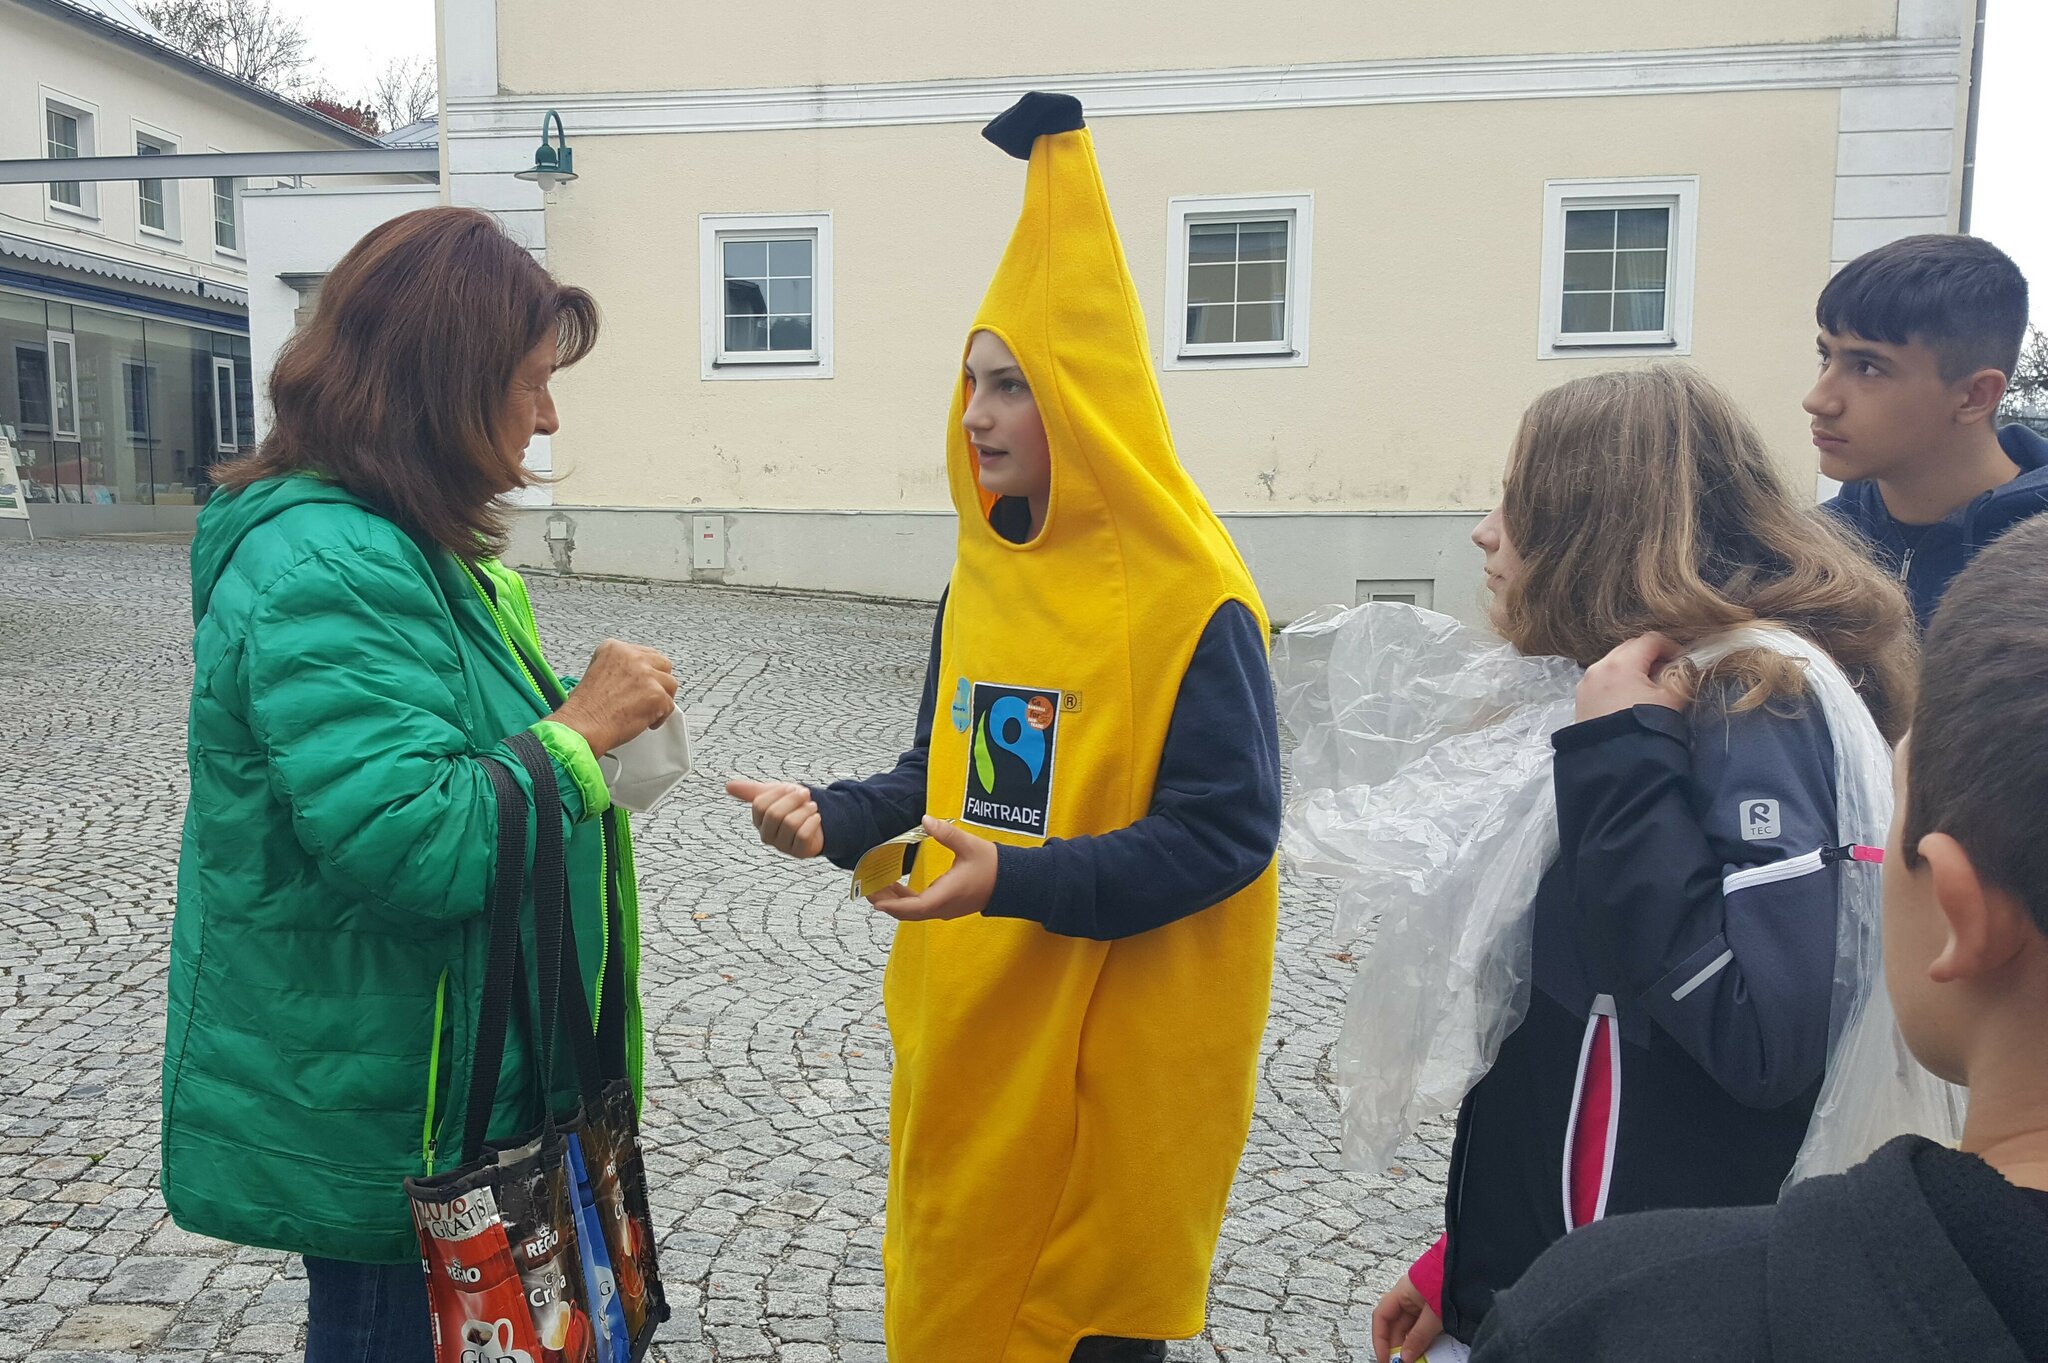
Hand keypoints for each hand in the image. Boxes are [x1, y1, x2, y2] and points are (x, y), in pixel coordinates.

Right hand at [549, 640, 676, 754]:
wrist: (582, 726)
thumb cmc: (585, 708)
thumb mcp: (597, 672)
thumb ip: (620, 668)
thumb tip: (638, 676)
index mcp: (615, 648)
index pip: (645, 654)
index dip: (646, 672)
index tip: (642, 683)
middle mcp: (631, 657)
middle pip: (663, 664)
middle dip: (658, 682)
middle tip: (648, 697)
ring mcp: (646, 675)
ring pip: (670, 684)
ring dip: (662, 699)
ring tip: (645, 710)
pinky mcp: (656, 694)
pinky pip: (670, 705)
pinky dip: (660, 717)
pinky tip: (644, 721)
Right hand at [725, 779, 824, 858]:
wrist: (817, 820)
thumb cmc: (792, 806)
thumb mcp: (774, 794)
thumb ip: (752, 791)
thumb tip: (728, 786)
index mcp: (758, 821)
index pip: (760, 804)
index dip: (778, 792)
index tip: (791, 787)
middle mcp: (767, 836)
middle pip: (774, 814)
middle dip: (793, 800)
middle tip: (805, 793)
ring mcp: (782, 846)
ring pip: (790, 824)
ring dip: (805, 810)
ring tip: (812, 806)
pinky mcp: (799, 852)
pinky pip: (803, 835)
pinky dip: (812, 822)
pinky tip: (816, 817)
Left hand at [867, 817, 995, 921]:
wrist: (1014, 882)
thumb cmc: (992, 865)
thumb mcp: (968, 845)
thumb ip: (945, 833)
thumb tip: (926, 820)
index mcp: (946, 895)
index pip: (913, 907)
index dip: (892, 904)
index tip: (875, 900)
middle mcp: (943, 907)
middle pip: (908, 912)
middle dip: (886, 902)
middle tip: (867, 890)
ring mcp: (946, 909)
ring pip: (914, 911)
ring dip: (895, 901)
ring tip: (878, 886)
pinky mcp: (948, 905)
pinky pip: (921, 907)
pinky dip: (907, 900)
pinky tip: (898, 887)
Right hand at [1372, 1273, 1443, 1362]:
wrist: (1470, 1268)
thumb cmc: (1448, 1282)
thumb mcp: (1433, 1315)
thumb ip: (1418, 1337)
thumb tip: (1406, 1356)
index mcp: (1401, 1292)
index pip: (1382, 1317)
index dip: (1380, 1339)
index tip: (1385, 1358)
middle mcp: (1408, 1295)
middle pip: (1395, 1324)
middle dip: (1397, 1344)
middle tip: (1403, 1362)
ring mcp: (1421, 1300)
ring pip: (1410, 1326)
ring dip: (1411, 1343)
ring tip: (1416, 1358)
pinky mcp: (1434, 1304)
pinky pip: (1422, 1324)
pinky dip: (1423, 1337)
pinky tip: (1427, 1349)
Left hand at [1575, 632, 1687, 723]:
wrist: (1614, 764)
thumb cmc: (1645, 727)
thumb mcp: (1671, 700)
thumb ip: (1681, 678)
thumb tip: (1682, 667)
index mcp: (1621, 663)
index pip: (1649, 640)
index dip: (1670, 646)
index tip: (1681, 659)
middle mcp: (1599, 667)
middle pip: (1629, 648)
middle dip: (1649, 655)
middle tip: (1666, 671)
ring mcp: (1586, 683)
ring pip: (1613, 663)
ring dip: (1632, 668)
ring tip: (1648, 687)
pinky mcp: (1580, 699)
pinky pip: (1602, 679)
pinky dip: (1617, 681)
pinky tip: (1628, 698)